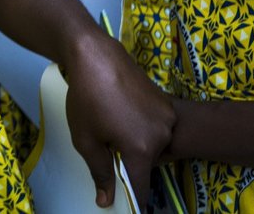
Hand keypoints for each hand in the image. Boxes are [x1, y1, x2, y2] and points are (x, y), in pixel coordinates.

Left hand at [63, 36, 173, 207]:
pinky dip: (141, 127)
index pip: (141, 186)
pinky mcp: (166, 104)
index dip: (132, 198)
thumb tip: (106, 200)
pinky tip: (121, 111)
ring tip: (111, 120)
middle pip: (145, 163)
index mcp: (142, 149)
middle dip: (127, 160)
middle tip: (105, 141)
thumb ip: (100, 172)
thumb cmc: (86, 97)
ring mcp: (167, 119)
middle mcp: (162, 136)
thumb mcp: (86, 139)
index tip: (126, 203)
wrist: (96, 55)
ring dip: (134, 142)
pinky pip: (155, 128)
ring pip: (151, 145)